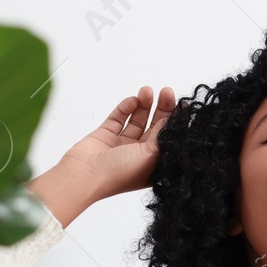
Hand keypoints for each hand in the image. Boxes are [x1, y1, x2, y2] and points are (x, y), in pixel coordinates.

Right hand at [58, 85, 176, 197]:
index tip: (182, 104)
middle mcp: (138, 155)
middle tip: (167, 91)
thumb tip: (172, 120)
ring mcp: (121, 145)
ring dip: (143, 105)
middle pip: (154, 127)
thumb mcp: (151, 155)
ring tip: (147, 91)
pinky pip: (118, 118)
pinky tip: (133, 100)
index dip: (175, 122)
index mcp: (152, 165)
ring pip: (136, 120)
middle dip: (161, 108)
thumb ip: (162, 135)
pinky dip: (125, 108)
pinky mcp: (105, 135)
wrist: (85, 175)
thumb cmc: (119, 174)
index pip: (168, 138)